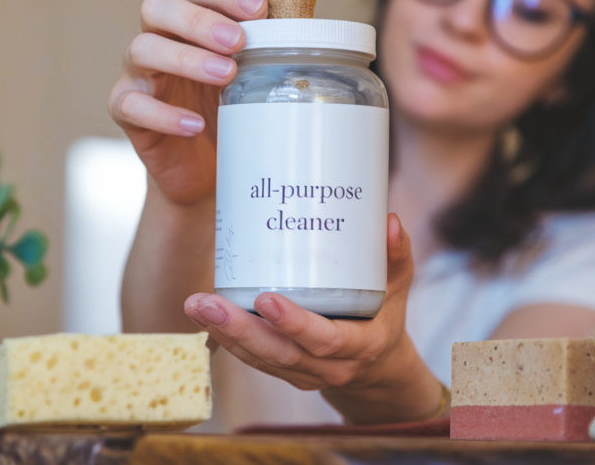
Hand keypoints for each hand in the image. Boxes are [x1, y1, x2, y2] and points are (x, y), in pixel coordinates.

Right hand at [107, 0, 267, 205]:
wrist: (203, 169)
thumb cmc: (229, 114)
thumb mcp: (252, 82)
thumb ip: (269, 55)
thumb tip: (310, 32)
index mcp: (192, 24)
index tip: (258, 8)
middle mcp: (160, 40)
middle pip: (159, 7)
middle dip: (199, 20)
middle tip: (238, 42)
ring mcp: (139, 74)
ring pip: (142, 49)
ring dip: (185, 59)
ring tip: (225, 76)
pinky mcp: (126, 111)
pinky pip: (131, 105)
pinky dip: (163, 115)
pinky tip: (193, 125)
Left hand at [183, 214, 443, 424]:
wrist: (378, 365)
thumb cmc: (385, 315)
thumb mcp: (398, 286)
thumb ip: (395, 254)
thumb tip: (390, 220)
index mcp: (361, 346)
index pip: (326, 340)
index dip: (295, 323)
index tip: (266, 298)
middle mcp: (330, 367)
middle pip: (280, 353)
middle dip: (240, 329)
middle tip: (207, 303)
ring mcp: (304, 374)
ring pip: (260, 359)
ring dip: (224, 334)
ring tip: (196, 304)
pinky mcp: (284, 372)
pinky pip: (253, 360)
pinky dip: (227, 340)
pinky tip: (204, 316)